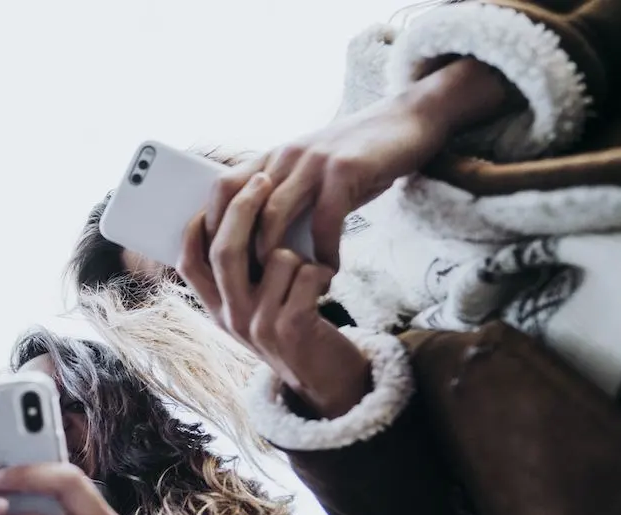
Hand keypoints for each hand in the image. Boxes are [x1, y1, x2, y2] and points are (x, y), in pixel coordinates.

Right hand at [178, 177, 371, 418]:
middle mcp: (231, 318)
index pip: (188, 263)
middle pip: (225, 250)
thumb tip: (233, 218)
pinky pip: (307, 274)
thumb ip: (241, 275)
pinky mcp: (292, 329)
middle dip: (245, 207)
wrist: (325, 381)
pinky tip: (326, 285)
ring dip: (300, 254)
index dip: (196, 226)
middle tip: (264, 179)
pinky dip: (322, 271)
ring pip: (276, 257)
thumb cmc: (293, 330)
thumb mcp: (255, 307)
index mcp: (216, 310)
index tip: (213, 195)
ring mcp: (259, 325)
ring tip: (310, 271)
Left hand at [206, 58, 515, 269]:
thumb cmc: (358, 157)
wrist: (409, 120)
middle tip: (245, 287)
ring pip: (275, 214)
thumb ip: (287, 200)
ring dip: (277, 256)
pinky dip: (324, 250)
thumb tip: (261, 248)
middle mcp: (284, 156)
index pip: (222, 189)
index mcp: (272, 158)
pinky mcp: (345, 169)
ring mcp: (312, 161)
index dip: (211, 226)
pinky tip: (329, 270)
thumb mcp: (312, 172)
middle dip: (238, 251)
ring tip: (285, 285)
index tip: (215, 264)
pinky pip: (325, 218)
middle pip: (241, 206)